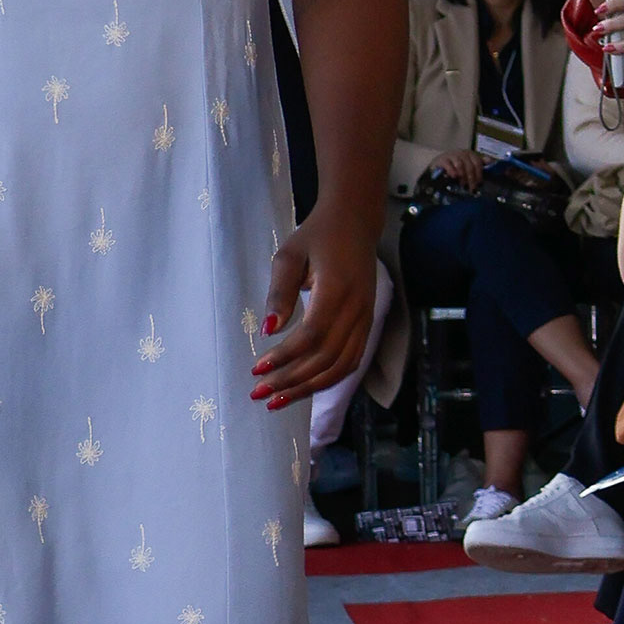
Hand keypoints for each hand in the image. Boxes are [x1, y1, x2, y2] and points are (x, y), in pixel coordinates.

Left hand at [252, 208, 380, 409]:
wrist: (354, 223)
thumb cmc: (316, 236)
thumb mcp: (288, 255)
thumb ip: (280, 293)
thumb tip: (270, 330)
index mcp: (337, 290)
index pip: (311, 336)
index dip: (284, 357)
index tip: (256, 370)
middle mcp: (356, 309)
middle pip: (325, 359)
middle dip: (291, 381)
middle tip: (259, 393)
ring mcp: (365, 319)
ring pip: (340, 367)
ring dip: (308, 388)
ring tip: (277, 400)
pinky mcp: (367, 324)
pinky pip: (350, 361)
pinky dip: (327, 380)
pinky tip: (303, 388)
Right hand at [430, 148, 484, 192]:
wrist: (438, 165)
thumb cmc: (455, 166)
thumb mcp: (468, 165)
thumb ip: (479, 163)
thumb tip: (491, 161)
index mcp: (470, 154)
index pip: (478, 163)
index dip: (479, 174)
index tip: (479, 184)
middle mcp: (461, 153)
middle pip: (470, 165)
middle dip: (472, 178)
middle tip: (471, 188)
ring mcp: (451, 155)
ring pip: (460, 165)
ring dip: (463, 176)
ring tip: (462, 185)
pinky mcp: (442, 159)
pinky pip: (449, 165)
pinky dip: (452, 171)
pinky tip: (454, 177)